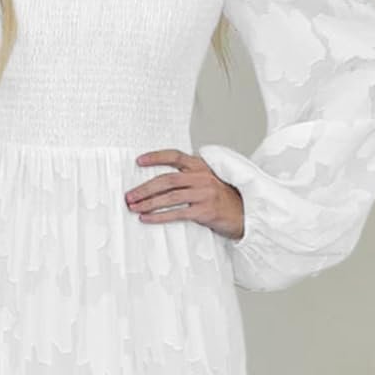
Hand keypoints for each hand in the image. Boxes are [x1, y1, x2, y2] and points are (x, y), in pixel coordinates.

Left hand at [126, 149, 244, 240]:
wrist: (245, 214)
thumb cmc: (224, 199)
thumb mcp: (208, 182)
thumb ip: (189, 178)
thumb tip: (157, 185)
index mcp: (201, 167)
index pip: (175, 157)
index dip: (156, 157)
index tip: (139, 161)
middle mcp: (202, 178)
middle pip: (166, 180)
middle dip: (144, 188)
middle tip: (129, 196)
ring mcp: (204, 194)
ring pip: (169, 197)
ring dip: (147, 203)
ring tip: (133, 207)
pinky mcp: (204, 211)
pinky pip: (176, 213)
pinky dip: (158, 216)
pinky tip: (146, 218)